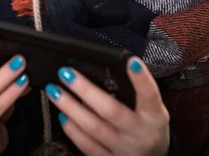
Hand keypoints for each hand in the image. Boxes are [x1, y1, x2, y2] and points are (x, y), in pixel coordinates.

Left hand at [45, 57, 169, 155]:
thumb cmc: (149, 127)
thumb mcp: (152, 109)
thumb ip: (136, 92)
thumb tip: (106, 67)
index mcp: (154, 116)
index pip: (150, 95)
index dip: (141, 79)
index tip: (131, 61)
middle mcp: (138, 133)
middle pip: (111, 112)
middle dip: (86, 91)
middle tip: (67, 74)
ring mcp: (122, 148)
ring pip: (94, 128)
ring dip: (71, 108)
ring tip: (55, 91)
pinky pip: (87, 146)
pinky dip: (73, 130)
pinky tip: (62, 115)